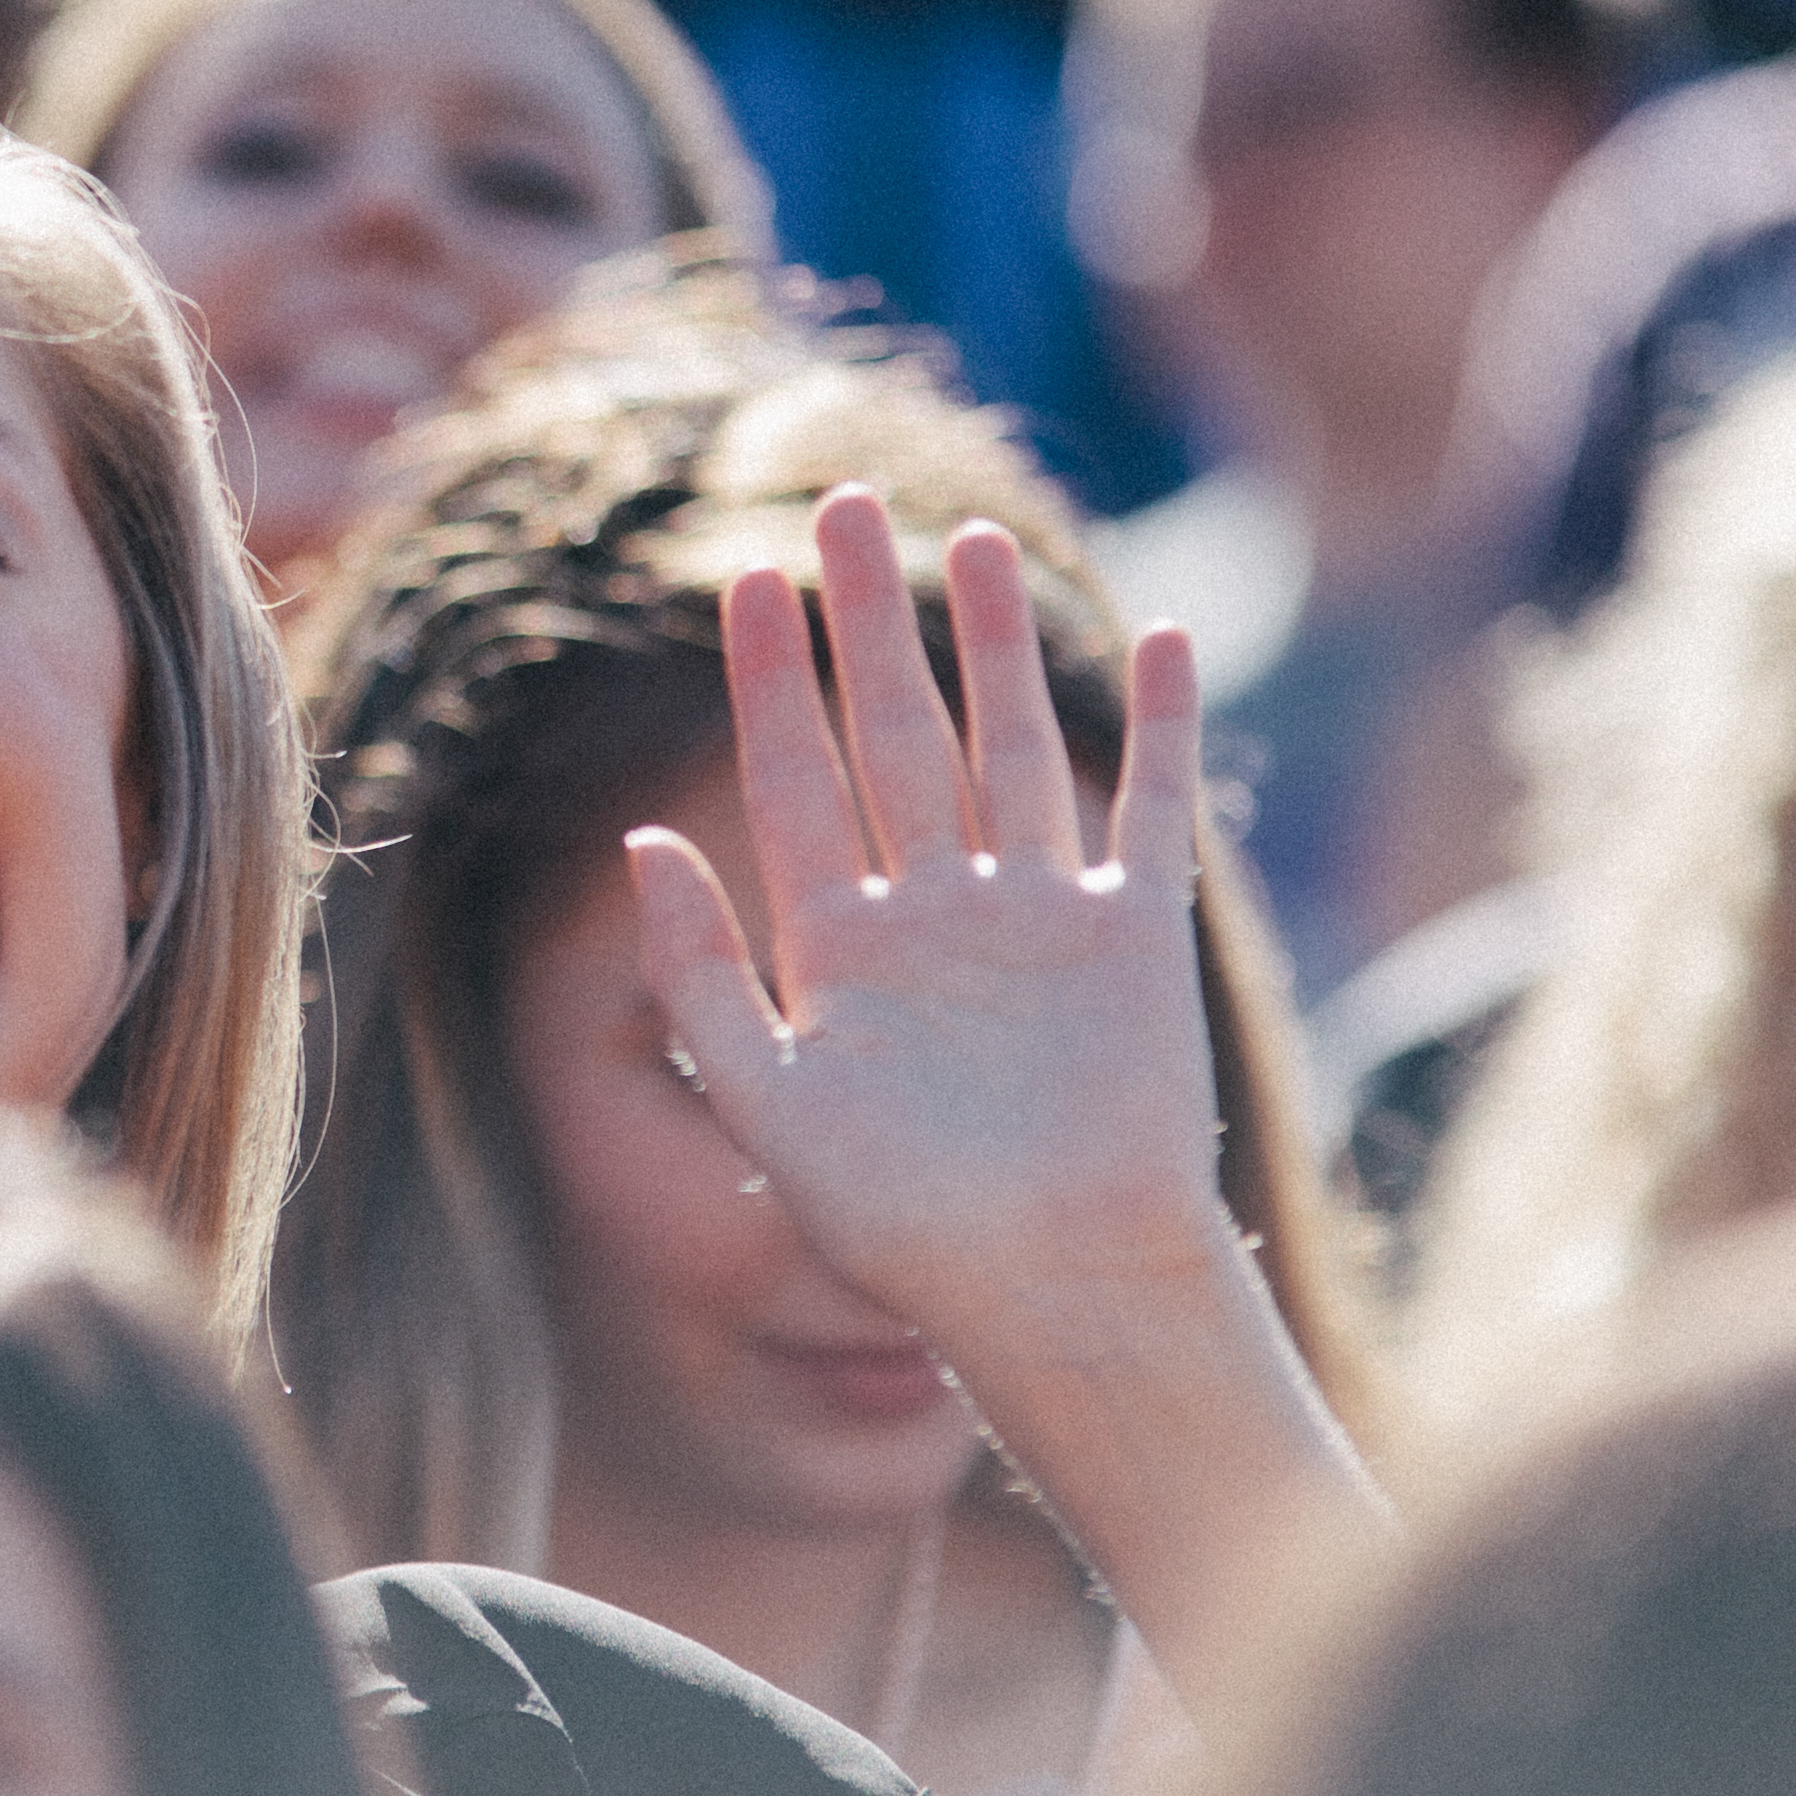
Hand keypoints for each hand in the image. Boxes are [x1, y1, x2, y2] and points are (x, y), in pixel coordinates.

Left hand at [621, 487, 1378, 1703]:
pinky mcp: (1131, 936)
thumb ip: (701, 975)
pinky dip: (1156, 726)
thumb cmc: (902, 1227)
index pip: (796, 777)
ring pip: (1007, 746)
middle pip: (895, 735)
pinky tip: (1154, 637)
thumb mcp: (767, 1101)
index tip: (750, 580)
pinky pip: (1147, 807)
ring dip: (990, 648)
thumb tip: (638, 845)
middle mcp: (933, 913)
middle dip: (871, 626)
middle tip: (846, 507)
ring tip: (969, 543)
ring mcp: (1035, 916)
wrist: (1050, 1288)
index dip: (772, 680)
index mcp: (839, 944)